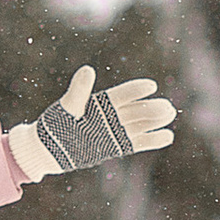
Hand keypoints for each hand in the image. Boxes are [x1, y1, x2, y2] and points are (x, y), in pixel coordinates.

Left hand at [7, 65, 174, 182]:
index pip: (122, 94)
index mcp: (100, 103)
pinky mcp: (115, 146)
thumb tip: (87, 70)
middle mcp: (110, 116)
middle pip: (136, 110)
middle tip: (167, 107)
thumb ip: (79, 91)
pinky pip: (137, 142)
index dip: (136, 90)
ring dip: (155, 120)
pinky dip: (152, 139)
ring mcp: (114, 131)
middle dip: (152, 108)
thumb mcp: (68, 107)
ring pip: (140, 124)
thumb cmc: (55, 125)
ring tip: (170, 114)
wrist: (49, 150)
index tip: (150, 85)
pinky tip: (167, 136)